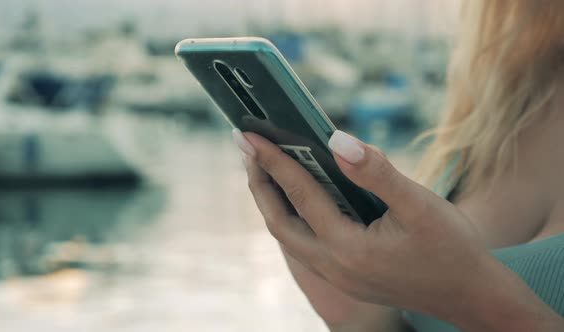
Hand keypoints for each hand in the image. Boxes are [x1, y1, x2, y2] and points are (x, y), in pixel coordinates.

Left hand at [233, 129, 563, 330]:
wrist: (473, 297)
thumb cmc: (452, 249)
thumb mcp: (420, 205)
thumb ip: (376, 172)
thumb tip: (335, 140)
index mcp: (348, 248)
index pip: (300, 195)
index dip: (274, 160)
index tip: (251, 135)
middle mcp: (334, 267)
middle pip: (279, 222)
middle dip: (259, 184)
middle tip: (246, 149)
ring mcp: (338, 277)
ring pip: (289, 237)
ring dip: (272, 202)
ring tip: (263, 169)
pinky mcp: (346, 278)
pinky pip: (304, 245)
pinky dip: (292, 218)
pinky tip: (297, 200)